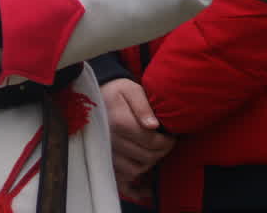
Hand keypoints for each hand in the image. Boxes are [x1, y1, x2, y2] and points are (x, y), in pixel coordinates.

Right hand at [101, 78, 173, 200]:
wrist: (94, 97)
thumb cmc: (117, 92)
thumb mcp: (131, 90)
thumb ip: (143, 107)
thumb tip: (154, 126)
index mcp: (120, 122)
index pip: (151, 141)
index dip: (167, 142)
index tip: (172, 137)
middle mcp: (111, 140)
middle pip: (145, 157)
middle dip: (161, 152)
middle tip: (166, 144)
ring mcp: (105, 152)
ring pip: (134, 170)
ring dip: (148, 163)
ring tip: (153, 151)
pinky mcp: (103, 160)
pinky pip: (121, 177)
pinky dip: (133, 174)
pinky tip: (140, 164)